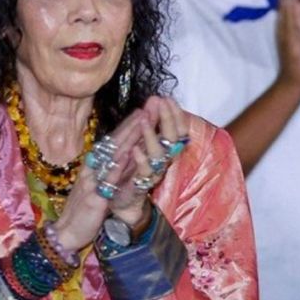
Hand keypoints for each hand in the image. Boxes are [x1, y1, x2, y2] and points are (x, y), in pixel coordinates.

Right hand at [52, 109, 147, 252]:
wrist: (67, 231)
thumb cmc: (85, 207)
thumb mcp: (98, 183)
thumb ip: (109, 168)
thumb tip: (124, 152)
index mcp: (94, 164)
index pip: (113, 141)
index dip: (128, 125)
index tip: (142, 110)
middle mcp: (93, 168)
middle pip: (115, 142)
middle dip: (133, 125)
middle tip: (148, 108)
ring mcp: (92, 180)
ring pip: (113, 155)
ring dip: (129, 137)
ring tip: (143, 122)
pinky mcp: (94, 197)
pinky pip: (107, 180)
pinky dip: (117, 167)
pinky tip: (128, 155)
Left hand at [109, 96, 188, 228]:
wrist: (122, 201)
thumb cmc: (133, 169)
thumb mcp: (141, 143)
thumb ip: (148, 123)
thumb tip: (153, 100)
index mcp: (164, 149)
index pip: (178, 129)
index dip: (175, 114)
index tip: (168, 98)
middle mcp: (163, 160)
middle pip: (173, 138)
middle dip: (168, 119)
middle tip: (161, 102)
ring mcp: (153, 173)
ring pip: (160, 154)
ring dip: (152, 136)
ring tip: (145, 120)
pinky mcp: (140, 186)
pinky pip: (144, 173)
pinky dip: (141, 160)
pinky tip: (135, 149)